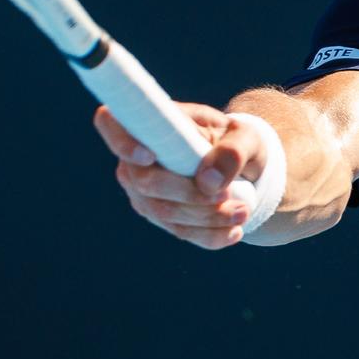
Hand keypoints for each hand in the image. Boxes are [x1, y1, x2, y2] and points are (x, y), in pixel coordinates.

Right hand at [92, 102, 266, 247]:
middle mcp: (135, 157)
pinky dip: (208, 235)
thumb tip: (208, 182)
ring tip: (243, 212)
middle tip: (229, 195)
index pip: (111, 123)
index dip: (122, 141)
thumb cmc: (236, 141)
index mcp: (152, 122)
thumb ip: (233, 151)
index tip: (149, 156)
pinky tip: (234, 231)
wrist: (240, 166)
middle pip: (145, 182)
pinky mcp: (158, 215)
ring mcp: (141, 190)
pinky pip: (178, 231)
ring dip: (206, 218)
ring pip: (164, 212)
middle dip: (190, 195)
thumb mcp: (246, 137)